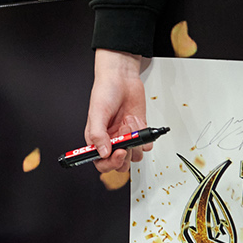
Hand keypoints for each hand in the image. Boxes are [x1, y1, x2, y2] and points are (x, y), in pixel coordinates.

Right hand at [84, 49, 151, 173]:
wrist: (122, 78)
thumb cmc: (105, 91)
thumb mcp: (97, 112)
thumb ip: (98, 134)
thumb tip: (103, 153)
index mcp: (97, 139)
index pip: (101, 162)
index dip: (110, 163)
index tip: (118, 153)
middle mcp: (111, 140)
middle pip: (120, 164)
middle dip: (125, 156)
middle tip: (126, 142)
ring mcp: (126, 137)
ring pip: (135, 156)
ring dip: (135, 142)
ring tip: (128, 123)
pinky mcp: (139, 132)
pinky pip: (146, 144)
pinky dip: (144, 135)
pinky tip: (136, 121)